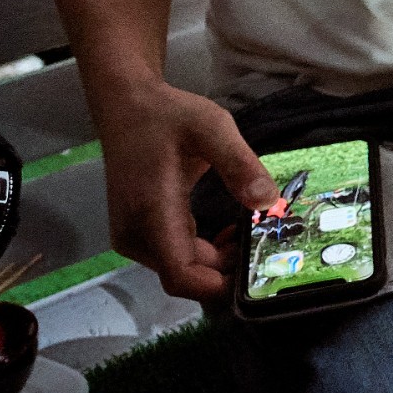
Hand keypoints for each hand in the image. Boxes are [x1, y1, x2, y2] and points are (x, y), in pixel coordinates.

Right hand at [96, 82, 275, 300]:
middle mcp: (136, 234)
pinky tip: (228, 231)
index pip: (181, 276)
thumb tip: (266, 201)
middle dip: (227, 270)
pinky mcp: (137, 233)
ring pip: (181, 268)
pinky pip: (175, 256)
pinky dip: (204, 251)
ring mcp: (133, 237)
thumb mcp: (212, 127)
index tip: (257, 272)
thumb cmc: (168, 115)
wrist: (126, 105)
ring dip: (217, 261)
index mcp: (151, 212)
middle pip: (186, 275)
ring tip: (249, 233)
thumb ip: (239, 163)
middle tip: (265, 246)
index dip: (219, 286)